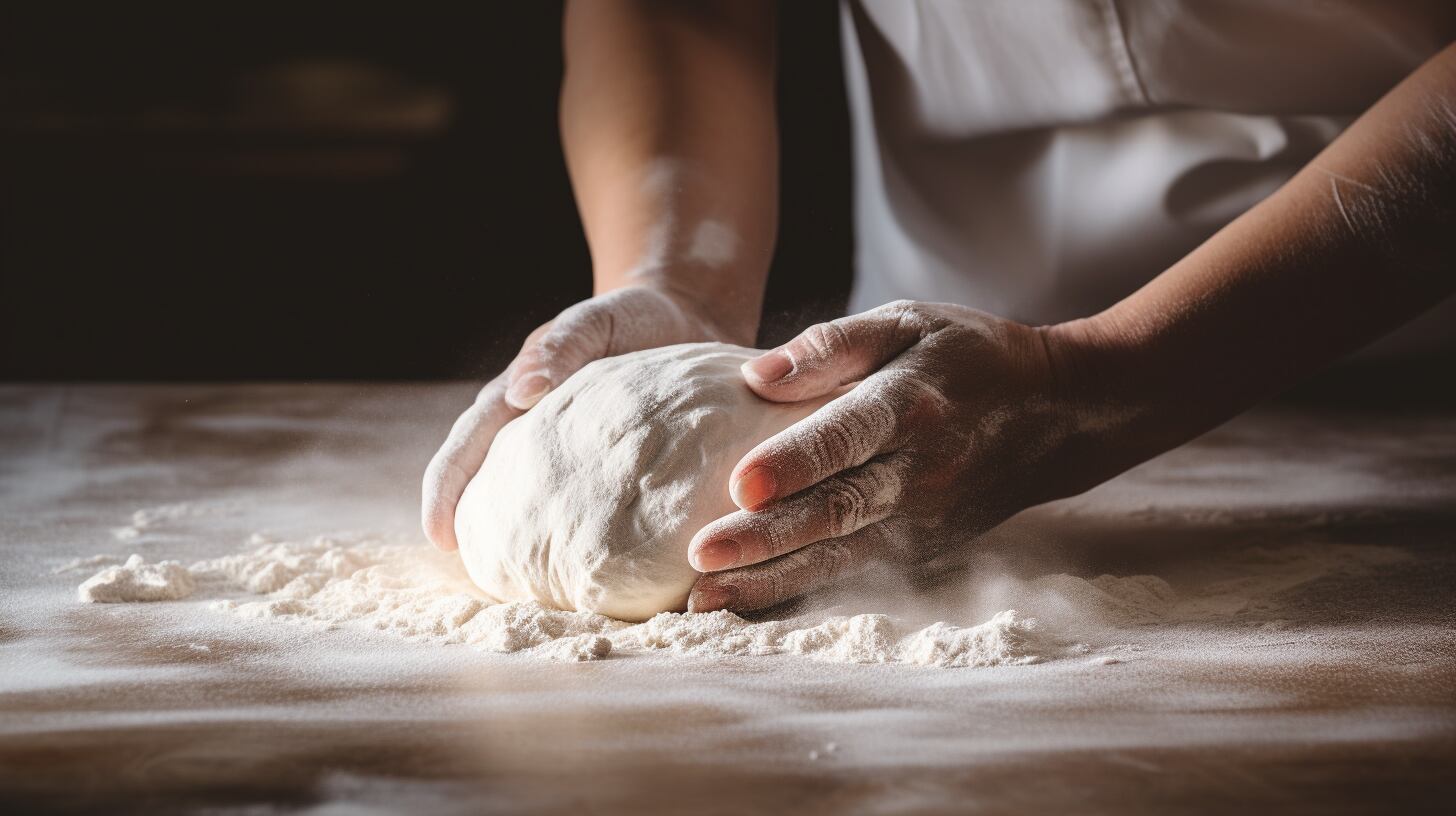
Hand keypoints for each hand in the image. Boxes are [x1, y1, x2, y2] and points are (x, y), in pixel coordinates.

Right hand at [422, 284, 746, 550]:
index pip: (467, 447)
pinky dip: (583, 540)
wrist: (685, 319)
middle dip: (473, 529)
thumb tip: (520, 391)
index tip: (440, 535)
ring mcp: (572, 456)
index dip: (446, 492)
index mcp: (518, 398)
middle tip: (472, 577)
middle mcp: (535, 433)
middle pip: (489, 486)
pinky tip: (598, 575)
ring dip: (522, 543)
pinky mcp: (615, 472)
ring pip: (536, 505)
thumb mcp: (596, 320)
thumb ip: (562, 345)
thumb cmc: (632, 318)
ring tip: (524, 588)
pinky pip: (593, 511)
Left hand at [686, 300, 1087, 612]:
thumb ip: (833, 344)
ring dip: (770, 580)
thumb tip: (757, 376)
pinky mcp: (922, 549)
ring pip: (839, 555)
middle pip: (836, 509)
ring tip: (705, 598)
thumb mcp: (909, 321)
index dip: (795, 462)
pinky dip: (798, 593)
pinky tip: (746, 604)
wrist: (1056, 413)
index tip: (739, 484)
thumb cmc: (967, 356)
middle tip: (701, 555)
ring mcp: (924, 519)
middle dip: (765, 537)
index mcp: (912, 404)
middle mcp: (920, 471)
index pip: (847, 437)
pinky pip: (853, 575)